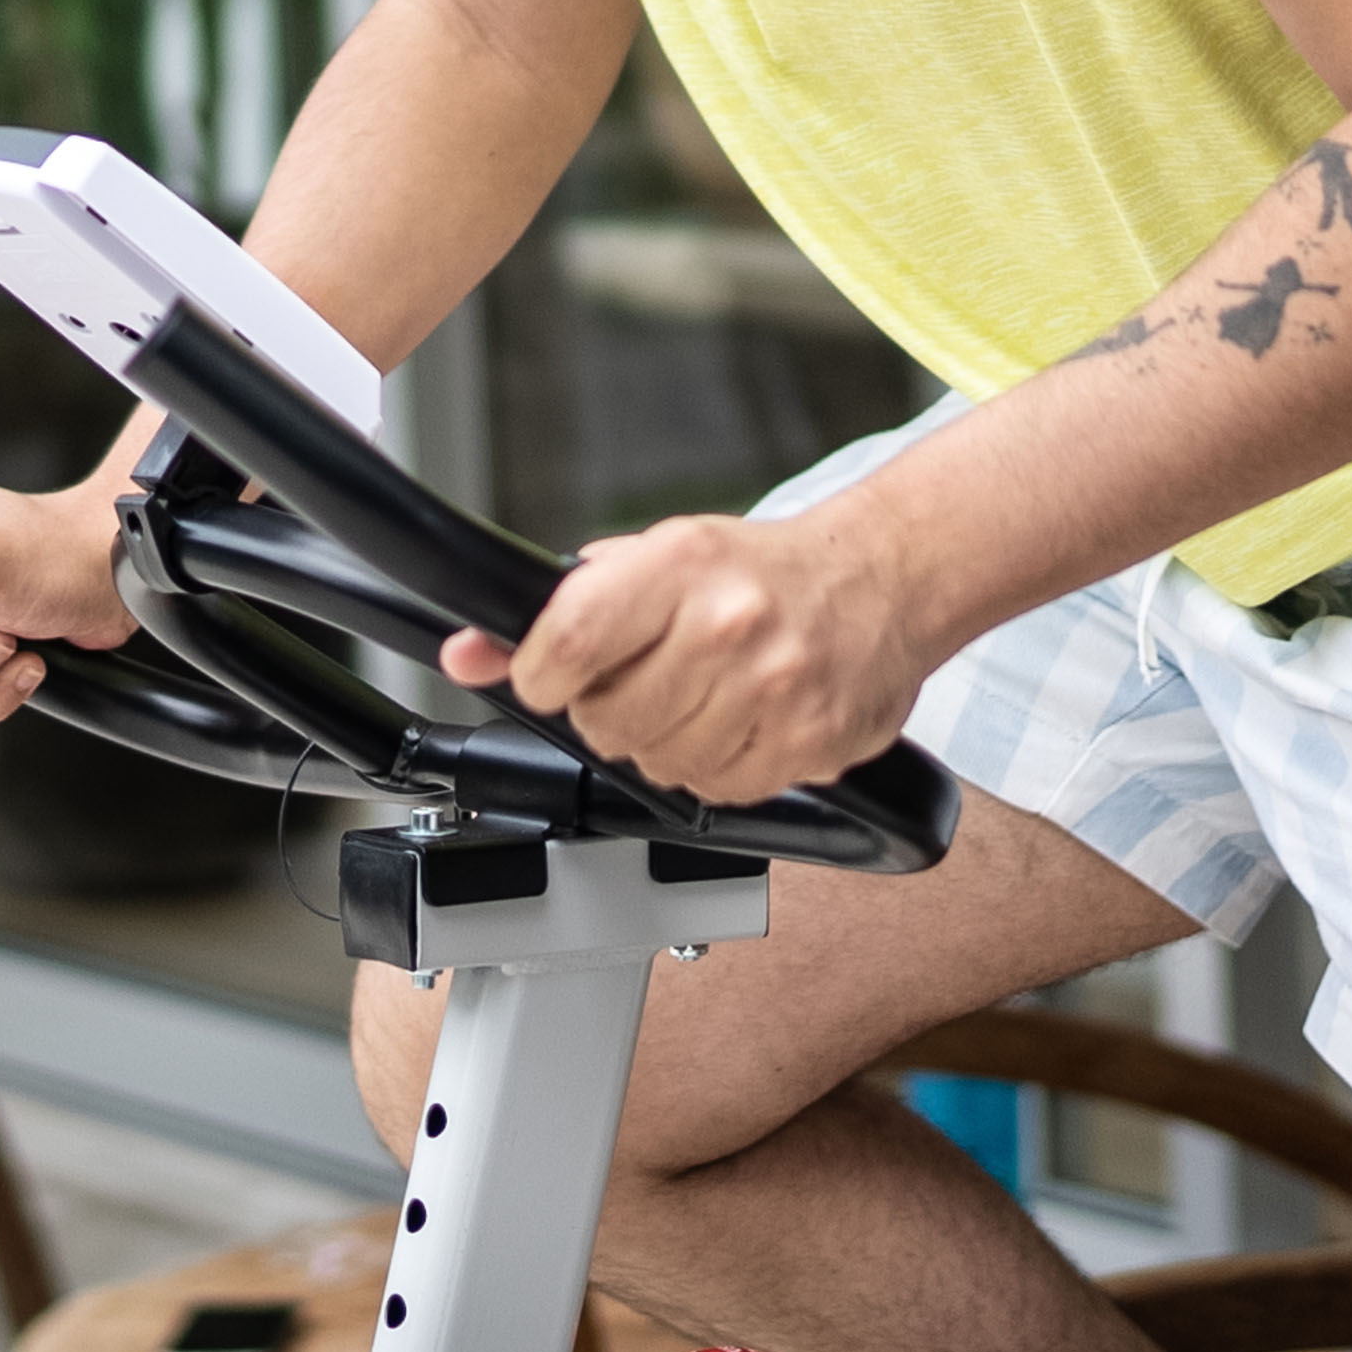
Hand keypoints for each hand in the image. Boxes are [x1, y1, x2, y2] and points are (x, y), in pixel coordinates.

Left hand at [438, 509, 934, 805]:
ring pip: (657, 763)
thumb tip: (468, 653)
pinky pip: (718, 790)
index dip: (541, 674)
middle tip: (644, 680)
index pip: (570, 640)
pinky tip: (736, 723)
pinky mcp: (811, 743)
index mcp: (684, 564)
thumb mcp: (656, 560)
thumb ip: (559, 610)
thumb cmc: (762, 571)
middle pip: (607, 719)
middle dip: (607, 709)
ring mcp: (776, 688)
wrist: (883, 580)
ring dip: (661, 742)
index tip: (548, 677)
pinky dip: (713, 767)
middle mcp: (731, 623)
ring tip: (697, 698)